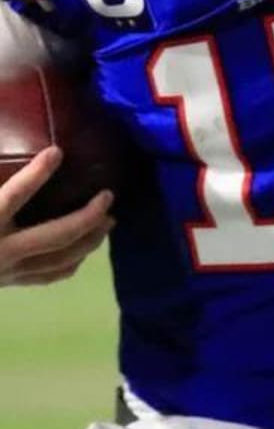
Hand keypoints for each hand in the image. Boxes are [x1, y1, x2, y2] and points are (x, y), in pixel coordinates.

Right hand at [0, 147, 114, 286]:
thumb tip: (0, 145)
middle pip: (54, 236)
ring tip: (108, 221)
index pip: (13, 197)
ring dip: (89, 240)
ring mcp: (6, 272)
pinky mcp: (8, 283)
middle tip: (108, 195)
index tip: (57, 152)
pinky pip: (48, 276)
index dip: (36, 174)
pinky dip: (71, 262)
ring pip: (60, 259)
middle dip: (86, 216)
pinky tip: (83, 250)